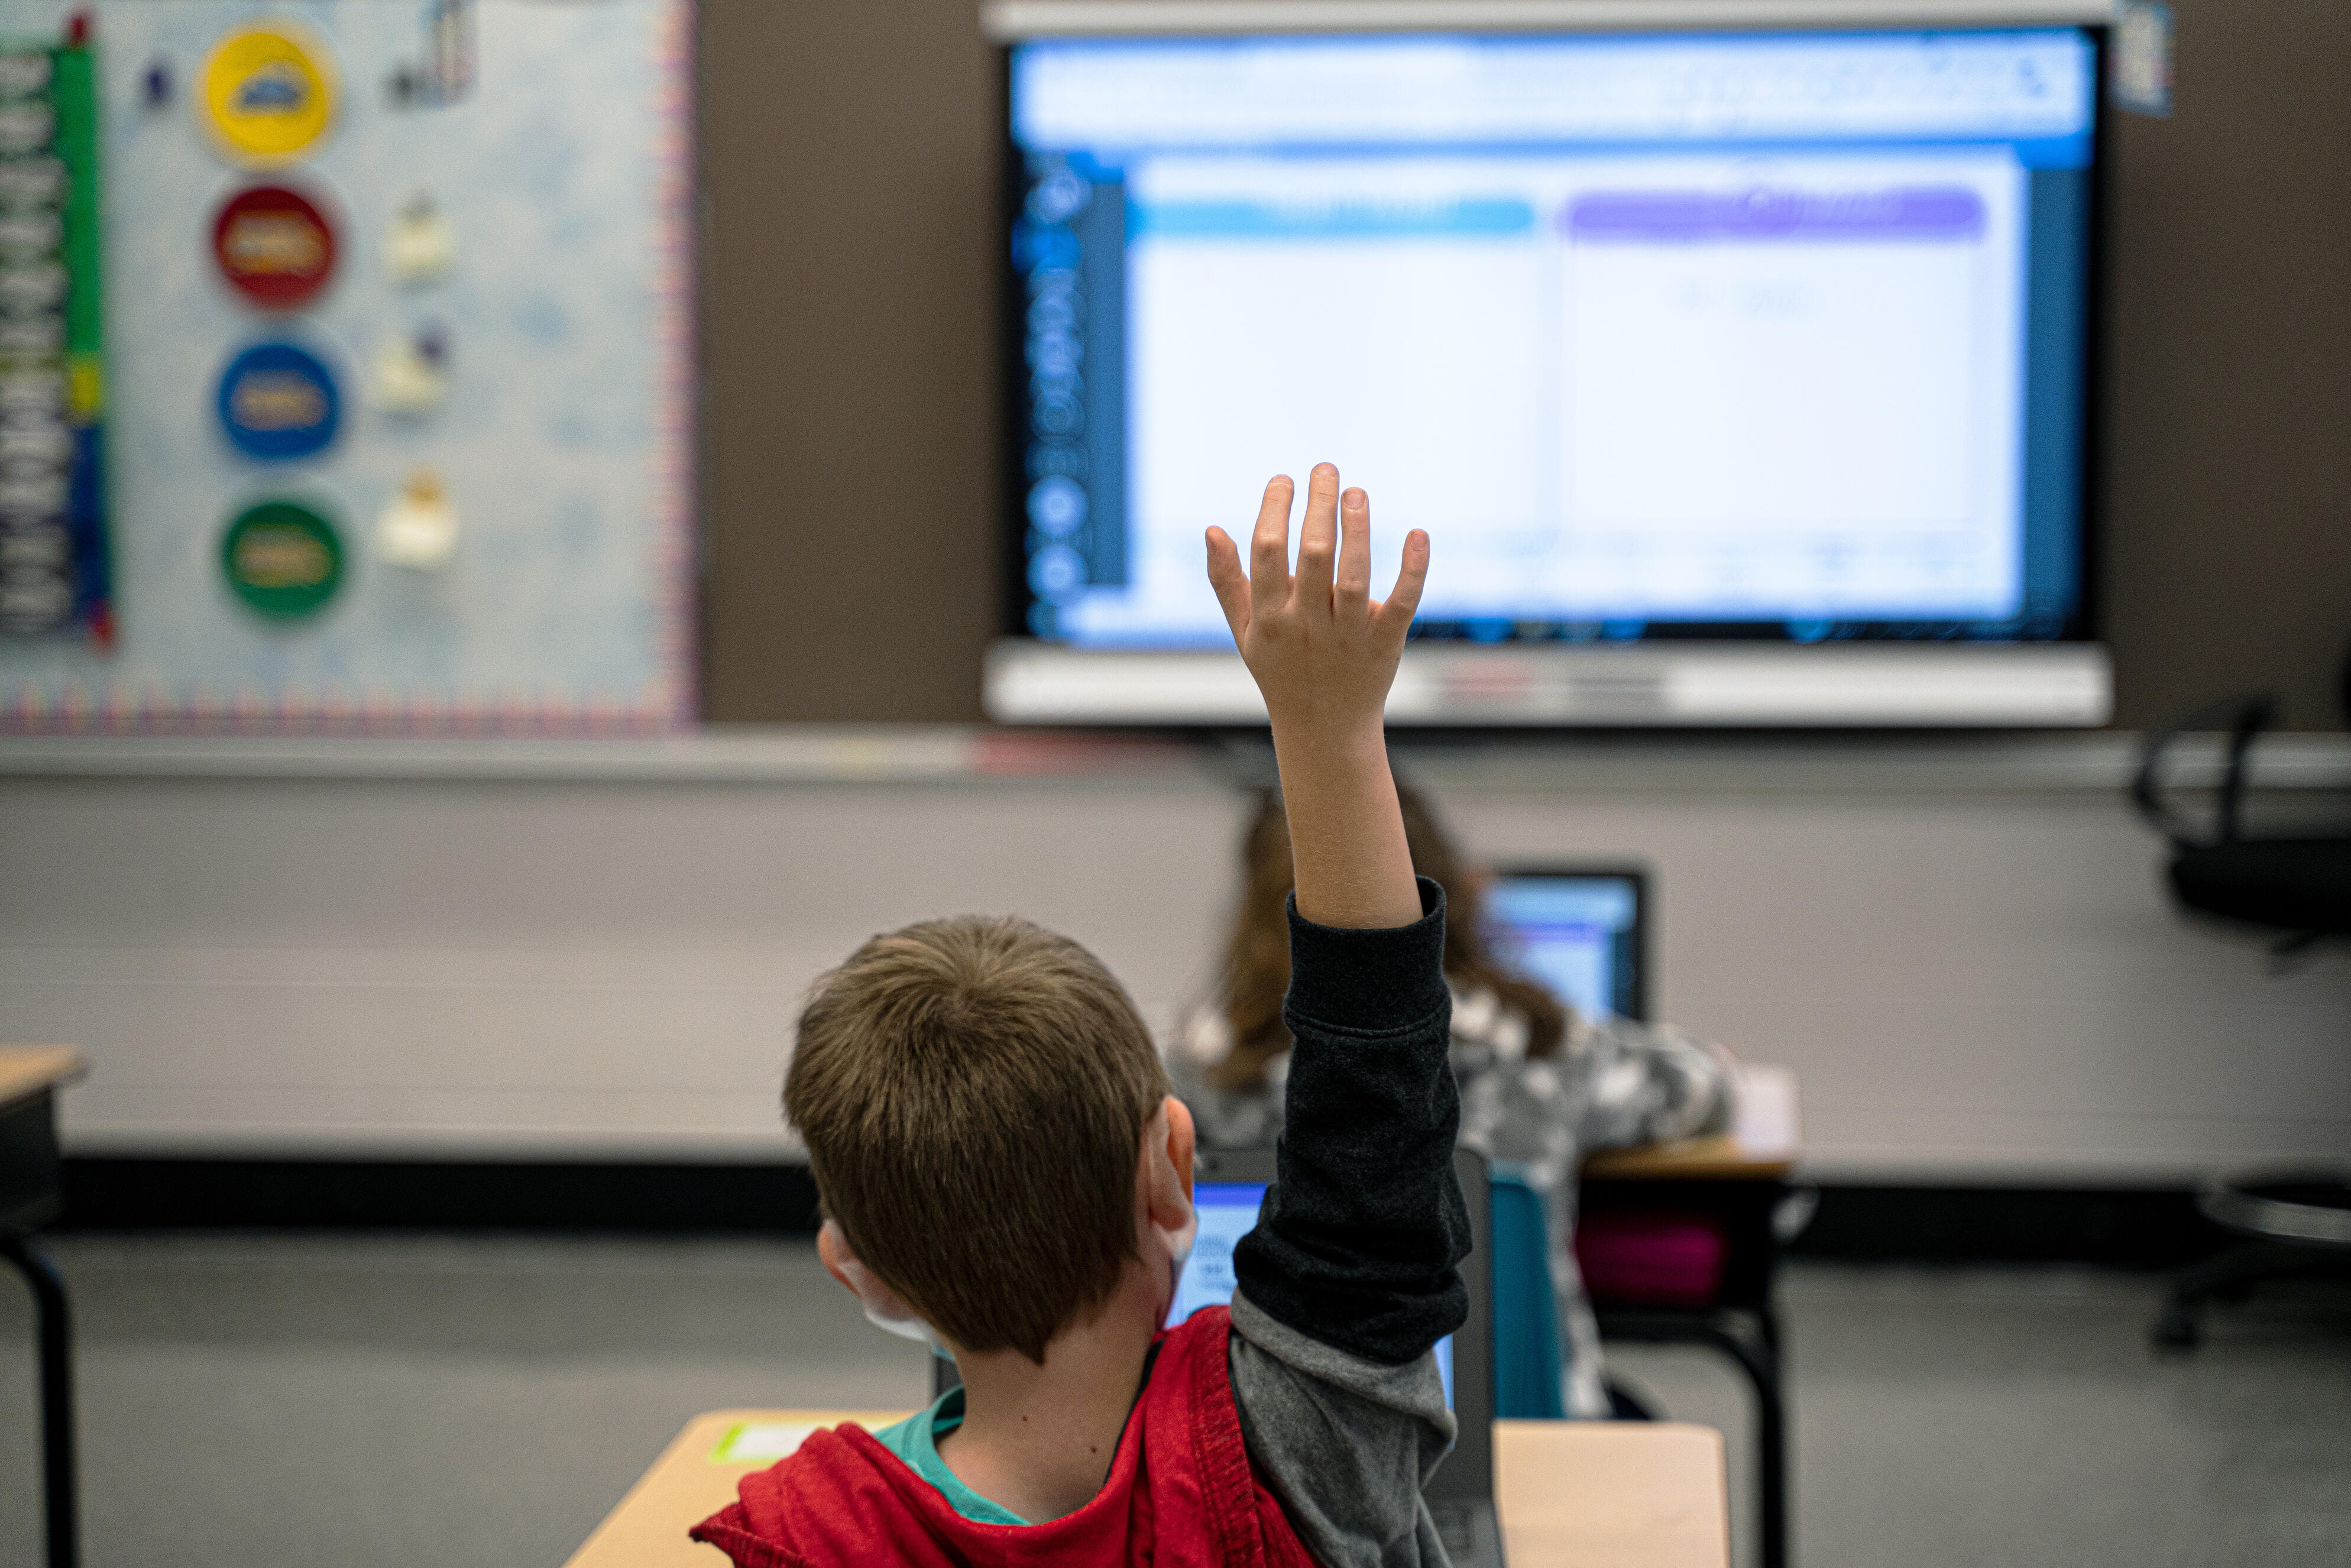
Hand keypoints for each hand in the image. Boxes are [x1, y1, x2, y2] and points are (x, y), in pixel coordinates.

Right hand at [1206, 464, 1429, 929]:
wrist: (1323, 729)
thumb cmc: (1281, 671)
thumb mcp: (1246, 632)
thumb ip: (1228, 581)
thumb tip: (1211, 528)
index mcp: (1271, 617)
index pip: (1268, 552)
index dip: (1275, 510)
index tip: (1284, 480)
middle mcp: (1308, 623)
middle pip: (1312, 553)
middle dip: (1318, 505)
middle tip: (1325, 468)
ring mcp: (1348, 634)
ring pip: (1355, 574)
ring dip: (1357, 528)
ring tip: (1356, 492)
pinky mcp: (1385, 641)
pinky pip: (1402, 601)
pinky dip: (1412, 568)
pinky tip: (1417, 534)